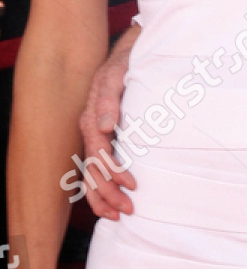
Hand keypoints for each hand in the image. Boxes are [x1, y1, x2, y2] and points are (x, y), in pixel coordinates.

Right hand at [78, 25, 139, 218]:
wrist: (132, 53)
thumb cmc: (127, 63)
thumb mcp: (117, 74)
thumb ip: (109, 98)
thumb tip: (104, 126)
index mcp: (91, 118)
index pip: (98, 155)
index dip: (114, 173)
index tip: (133, 184)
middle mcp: (91, 130)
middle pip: (92, 171)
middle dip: (109, 194)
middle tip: (129, 209)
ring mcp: (98, 136)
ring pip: (91, 174)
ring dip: (104, 197)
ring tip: (120, 215)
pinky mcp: (108, 138)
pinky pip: (99, 168)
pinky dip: (103, 188)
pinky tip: (113, 203)